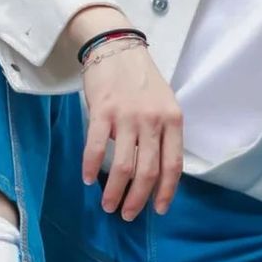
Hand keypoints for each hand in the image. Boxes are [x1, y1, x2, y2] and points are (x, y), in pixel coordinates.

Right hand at [81, 41, 183, 220]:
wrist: (116, 46)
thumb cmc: (140, 78)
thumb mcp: (164, 103)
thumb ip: (162, 133)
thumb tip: (155, 171)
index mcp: (173, 120)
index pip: (173, 165)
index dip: (166, 192)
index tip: (158, 209)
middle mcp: (153, 120)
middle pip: (148, 171)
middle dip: (138, 199)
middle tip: (127, 215)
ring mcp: (128, 116)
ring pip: (124, 165)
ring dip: (115, 191)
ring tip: (108, 205)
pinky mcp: (103, 110)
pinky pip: (96, 147)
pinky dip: (91, 167)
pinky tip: (88, 179)